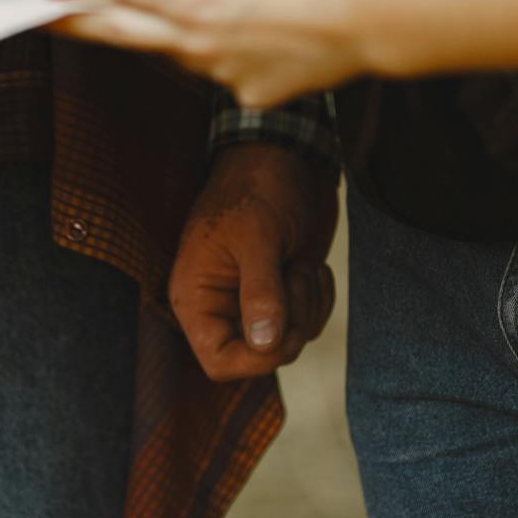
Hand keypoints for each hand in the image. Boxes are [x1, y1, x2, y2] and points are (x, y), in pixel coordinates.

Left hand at [51, 0, 372, 108]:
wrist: (373, 21)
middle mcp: (196, 40)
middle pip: (124, 33)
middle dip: (81, 24)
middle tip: (43, 19)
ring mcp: (221, 74)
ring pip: (178, 51)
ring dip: (167, 33)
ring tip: (180, 12)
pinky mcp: (250, 96)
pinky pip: (225, 71)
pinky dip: (230, 53)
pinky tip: (263, 35)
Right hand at [171, 143, 338, 379]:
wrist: (285, 156)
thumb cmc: (257, 187)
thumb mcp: (258, 236)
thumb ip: (261, 292)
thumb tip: (264, 344)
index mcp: (198, 296)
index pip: (218, 361)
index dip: (254, 359)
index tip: (282, 329)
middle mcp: (222, 305)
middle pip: (260, 356)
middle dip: (290, 323)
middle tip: (294, 276)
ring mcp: (255, 302)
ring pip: (289, 341)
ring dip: (307, 306)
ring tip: (298, 263)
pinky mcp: (283, 294)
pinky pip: (307, 323)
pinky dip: (319, 300)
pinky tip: (312, 267)